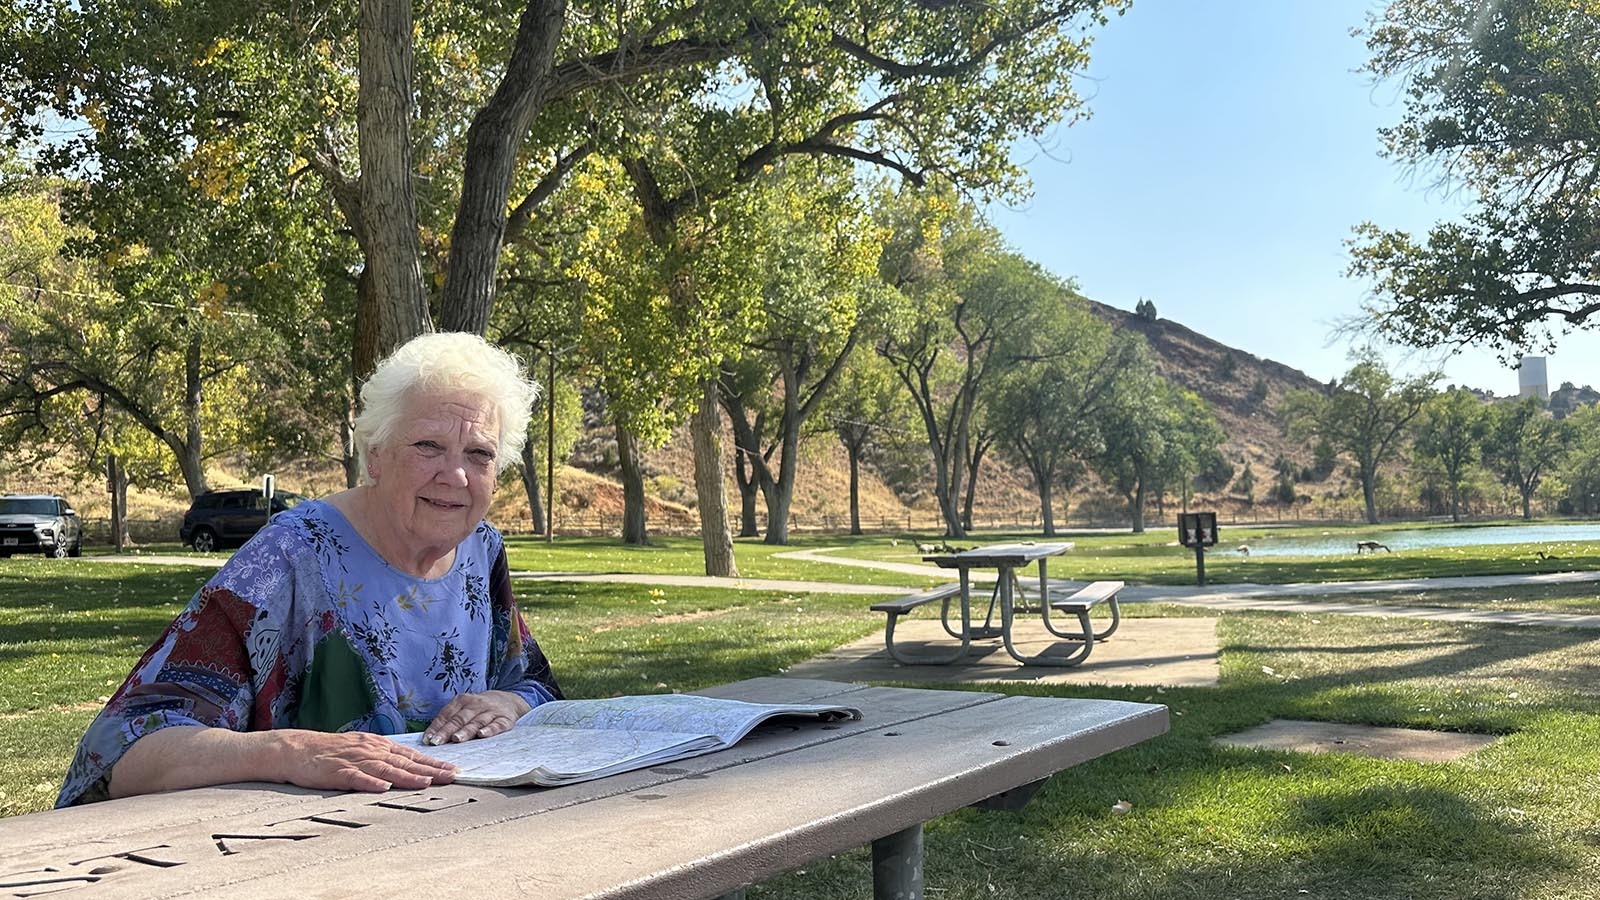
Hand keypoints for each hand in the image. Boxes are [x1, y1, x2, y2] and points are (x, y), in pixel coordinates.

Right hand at [268, 729, 457, 792]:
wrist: (297, 748)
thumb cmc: (331, 751)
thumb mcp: (362, 749)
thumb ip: (383, 757)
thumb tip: (409, 765)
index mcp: (378, 746)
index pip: (411, 755)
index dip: (433, 762)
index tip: (453, 769)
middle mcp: (370, 751)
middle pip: (405, 762)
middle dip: (430, 769)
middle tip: (452, 776)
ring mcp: (354, 761)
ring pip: (386, 769)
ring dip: (407, 776)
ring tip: (426, 782)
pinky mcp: (337, 772)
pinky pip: (356, 778)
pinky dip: (370, 782)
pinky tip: (383, 786)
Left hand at [424, 690, 530, 744]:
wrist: (508, 700)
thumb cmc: (479, 709)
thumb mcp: (463, 708)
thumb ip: (449, 720)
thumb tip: (429, 738)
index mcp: (462, 700)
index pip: (446, 714)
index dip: (436, 727)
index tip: (428, 739)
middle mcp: (476, 704)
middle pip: (460, 719)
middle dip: (447, 731)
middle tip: (437, 742)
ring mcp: (491, 711)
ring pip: (476, 722)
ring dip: (466, 731)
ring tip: (456, 739)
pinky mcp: (505, 719)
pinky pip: (497, 725)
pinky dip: (490, 730)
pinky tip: (482, 735)